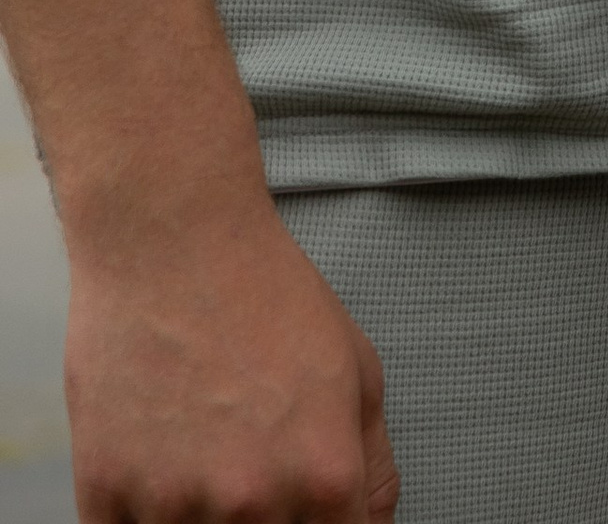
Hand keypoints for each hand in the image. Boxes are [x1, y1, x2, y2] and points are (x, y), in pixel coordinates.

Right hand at [64, 190, 396, 519]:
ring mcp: (174, 506)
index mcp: (325, 475)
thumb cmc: (265, 293)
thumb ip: (373, 468)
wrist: (173, 240)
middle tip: (247, 469)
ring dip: (197, 518)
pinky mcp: (106, 497)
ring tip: (201, 455)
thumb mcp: (357, 368)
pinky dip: (142, 515)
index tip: (307, 516)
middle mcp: (252, 504)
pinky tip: (157, 466)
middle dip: (263, 523)